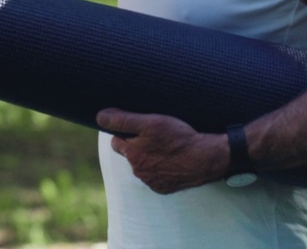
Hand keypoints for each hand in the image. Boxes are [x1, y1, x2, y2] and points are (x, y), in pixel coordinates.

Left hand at [97, 108, 225, 193]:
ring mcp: (151, 182)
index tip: (139, 128)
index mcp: (132, 154)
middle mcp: (139, 171)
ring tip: (165, 148)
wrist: (206, 158)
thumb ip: (122, 120)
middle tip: (154, 136)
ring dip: (149, 158)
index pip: (116, 141)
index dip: (126, 132)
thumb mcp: (150, 122)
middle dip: (136, 146)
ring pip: (142, 166)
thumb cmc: (179, 138)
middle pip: (129, 154)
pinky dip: (160, 169)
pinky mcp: (164, 189)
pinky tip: (171, 160)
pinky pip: (155, 177)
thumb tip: (99, 117)